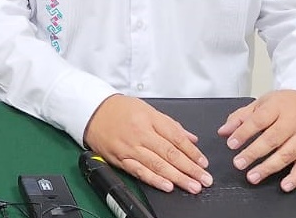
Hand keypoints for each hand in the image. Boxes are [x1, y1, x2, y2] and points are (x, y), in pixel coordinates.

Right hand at [84, 94, 212, 193]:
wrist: (91, 110)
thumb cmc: (119, 109)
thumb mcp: (147, 109)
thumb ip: (170, 125)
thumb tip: (191, 139)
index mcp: (150, 119)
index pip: (176, 138)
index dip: (192, 152)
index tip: (203, 163)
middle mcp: (141, 133)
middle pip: (170, 153)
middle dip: (190, 168)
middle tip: (204, 179)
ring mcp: (130, 147)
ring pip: (157, 165)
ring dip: (177, 177)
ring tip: (192, 186)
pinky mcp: (120, 158)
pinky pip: (139, 171)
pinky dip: (154, 180)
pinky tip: (167, 186)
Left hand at [218, 89, 295, 191]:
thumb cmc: (285, 104)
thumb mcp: (262, 103)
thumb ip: (240, 117)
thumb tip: (223, 132)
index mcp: (277, 107)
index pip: (258, 121)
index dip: (244, 133)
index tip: (231, 144)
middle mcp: (292, 122)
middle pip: (272, 139)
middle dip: (253, 153)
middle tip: (238, 164)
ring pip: (286, 154)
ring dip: (268, 168)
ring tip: (252, 176)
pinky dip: (295, 177)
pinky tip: (284, 185)